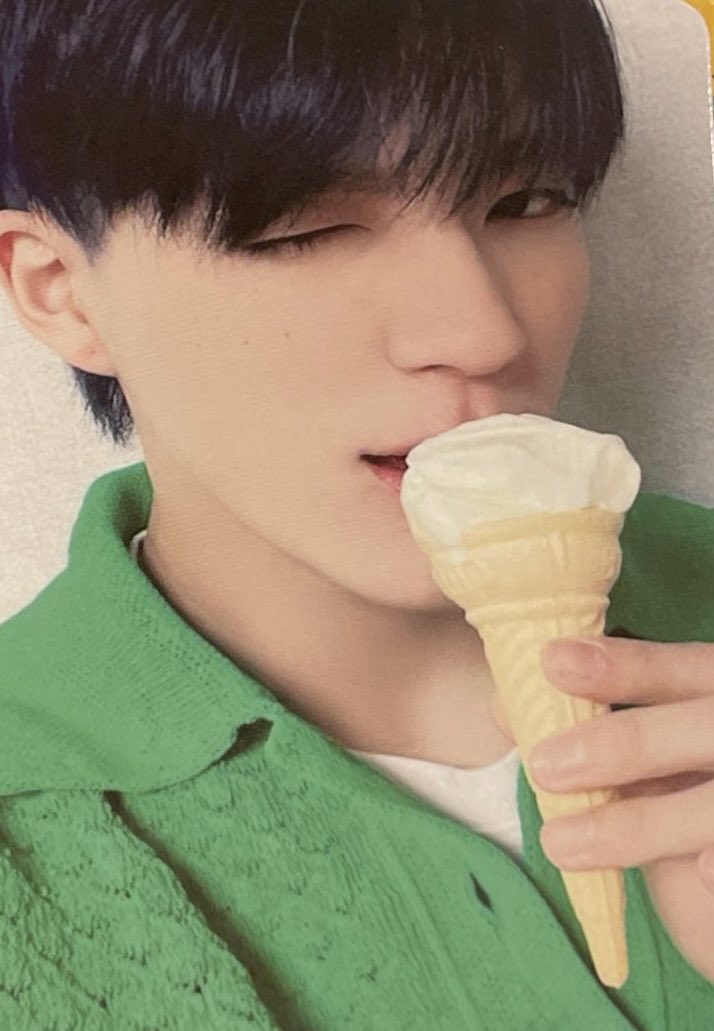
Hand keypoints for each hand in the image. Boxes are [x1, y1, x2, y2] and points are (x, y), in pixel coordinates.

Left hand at [527, 637, 713, 890]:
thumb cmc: (685, 787)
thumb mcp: (647, 753)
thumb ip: (591, 728)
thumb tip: (506, 710)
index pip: (685, 669)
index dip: (626, 666)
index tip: (553, 661)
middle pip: (704, 727)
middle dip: (624, 744)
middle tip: (546, 765)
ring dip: (640, 823)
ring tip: (559, 843)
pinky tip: (702, 871)